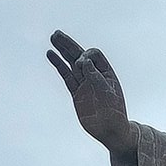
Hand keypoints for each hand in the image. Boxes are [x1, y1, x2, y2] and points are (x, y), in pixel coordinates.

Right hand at [48, 31, 138, 157]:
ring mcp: (84, 83)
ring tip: (53, 38)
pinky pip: (65, 75)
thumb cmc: (114, 113)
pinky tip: (51, 55)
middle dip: (69, 44)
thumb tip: (83, 60)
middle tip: (56, 34)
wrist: (110, 131)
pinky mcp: (76, 92)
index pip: (93, 55)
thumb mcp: (108, 93)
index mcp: (106, 72)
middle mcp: (94, 75)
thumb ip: (95, 76)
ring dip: (62, 50)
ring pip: (70, 62)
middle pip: (80, 54)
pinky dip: (58, 64)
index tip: (83, 64)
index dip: (86, 56)